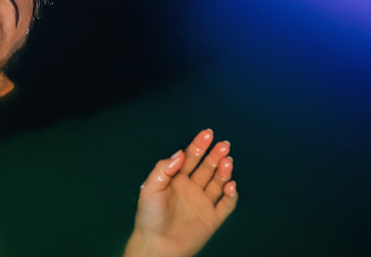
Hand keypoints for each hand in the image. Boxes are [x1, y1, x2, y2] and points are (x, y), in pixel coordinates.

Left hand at [125, 130, 237, 256]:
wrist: (155, 246)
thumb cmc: (148, 217)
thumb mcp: (150, 188)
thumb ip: (164, 169)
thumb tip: (180, 153)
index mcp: (176, 179)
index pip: (191, 158)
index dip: (199, 145)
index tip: (208, 133)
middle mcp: (191, 188)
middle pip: (207, 167)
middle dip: (215, 155)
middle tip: (224, 144)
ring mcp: (203, 203)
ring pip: (218, 183)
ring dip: (224, 171)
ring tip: (227, 160)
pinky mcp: (212, 219)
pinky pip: (226, 205)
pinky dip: (231, 195)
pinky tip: (230, 185)